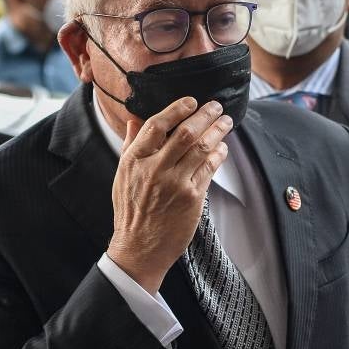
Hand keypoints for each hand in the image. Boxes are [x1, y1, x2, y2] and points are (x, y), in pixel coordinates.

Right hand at [107, 97, 231, 292]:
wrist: (139, 247)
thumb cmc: (131, 210)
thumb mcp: (122, 175)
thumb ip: (130, 145)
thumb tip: (133, 120)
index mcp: (134, 160)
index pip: (157, 125)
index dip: (176, 109)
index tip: (191, 101)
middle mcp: (155, 169)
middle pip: (185, 133)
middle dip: (205, 115)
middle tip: (216, 106)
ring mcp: (175, 183)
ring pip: (202, 148)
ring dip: (217, 132)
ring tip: (225, 122)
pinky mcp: (192, 198)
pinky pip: (210, 169)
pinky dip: (218, 155)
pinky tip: (222, 148)